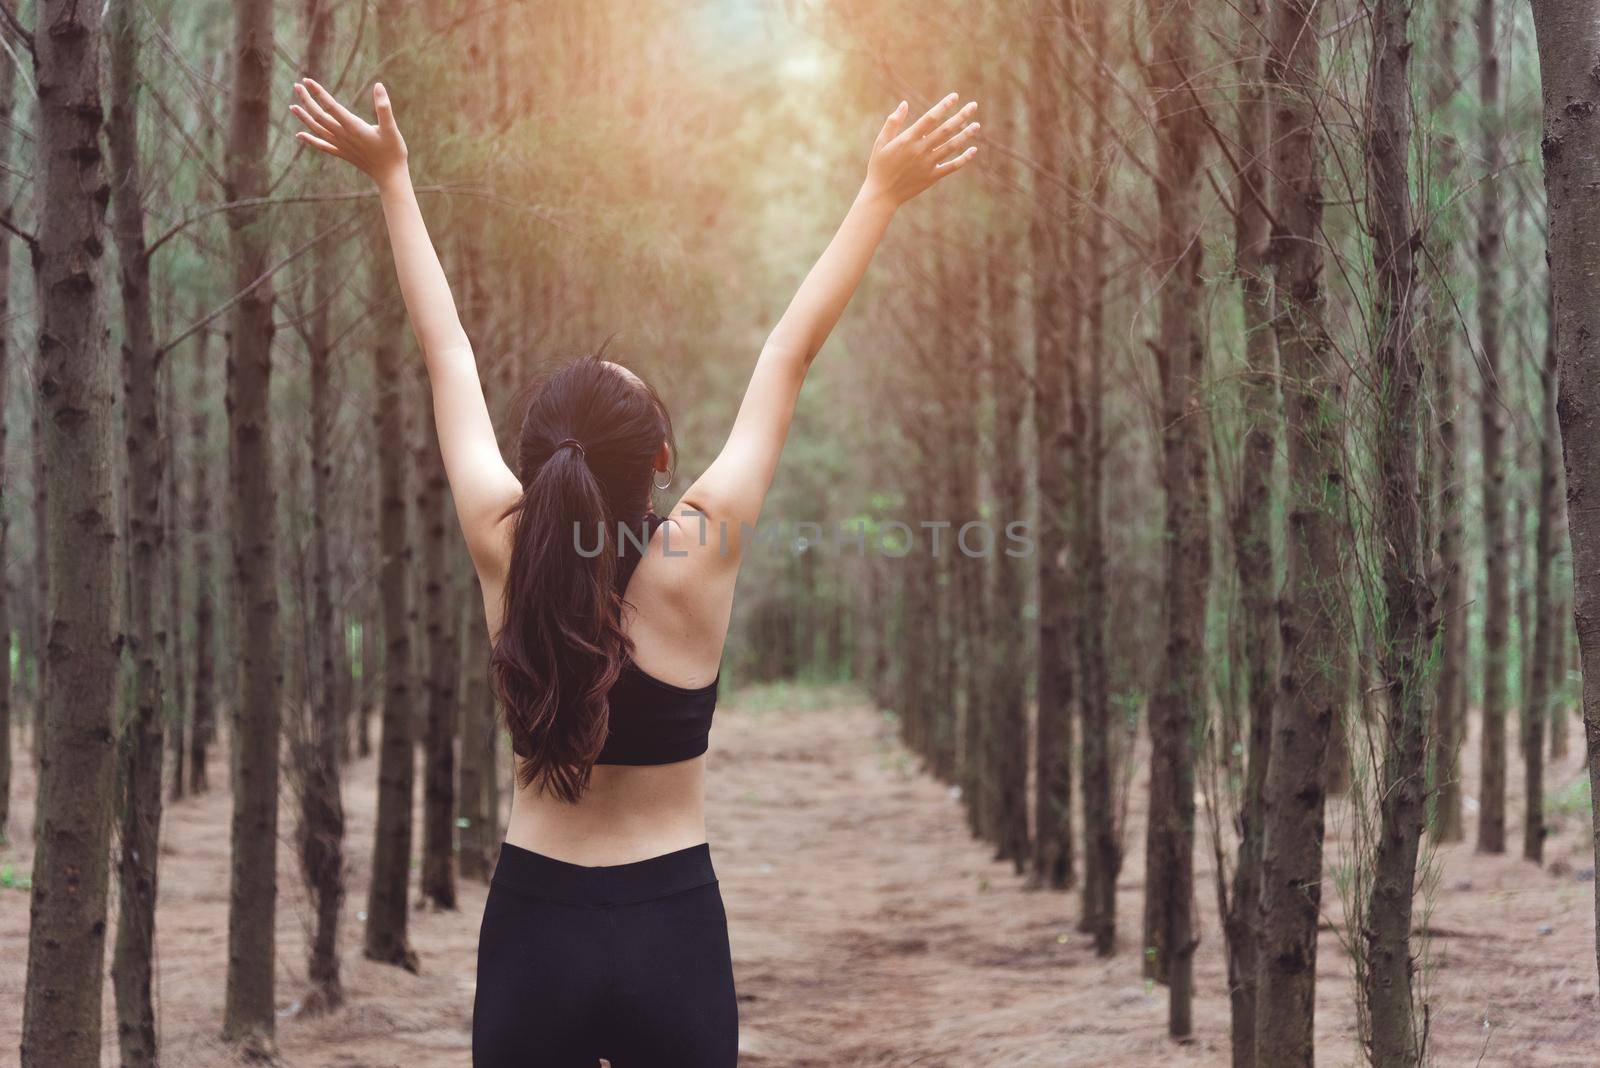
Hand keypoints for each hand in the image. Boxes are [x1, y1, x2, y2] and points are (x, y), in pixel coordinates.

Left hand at [291, 78, 408, 183]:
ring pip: (317, 129)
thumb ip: (384, 107)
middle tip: (297, 86)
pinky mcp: (342, 154)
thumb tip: (379, 85)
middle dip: (307, 100)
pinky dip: (309, 140)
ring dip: (304, 117)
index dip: (318, 92)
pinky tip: (299, 135)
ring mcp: (341, 146)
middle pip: (319, 116)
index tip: (307, 80)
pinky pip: (322, 146)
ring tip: (292, 106)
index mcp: (353, 127)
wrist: (390, 176)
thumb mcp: (391, 128)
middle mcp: (343, 136)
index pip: (330, 106)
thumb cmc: (393, 151)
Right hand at [862, 93, 979, 206]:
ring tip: (977, 125)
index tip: (955, 96)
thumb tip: (904, 103)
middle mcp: (920, 150)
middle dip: (961, 116)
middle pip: (945, 130)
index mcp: (908, 139)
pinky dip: (964, 159)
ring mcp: (927, 164)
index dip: (943, 106)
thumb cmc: (879, 166)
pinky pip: (951, 166)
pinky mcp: (932, 177)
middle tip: (974, 105)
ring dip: (965, 135)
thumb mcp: (881, 142)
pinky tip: (973, 150)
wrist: (881, 194)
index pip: (930, 118)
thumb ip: (893, 122)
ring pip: (951, 146)